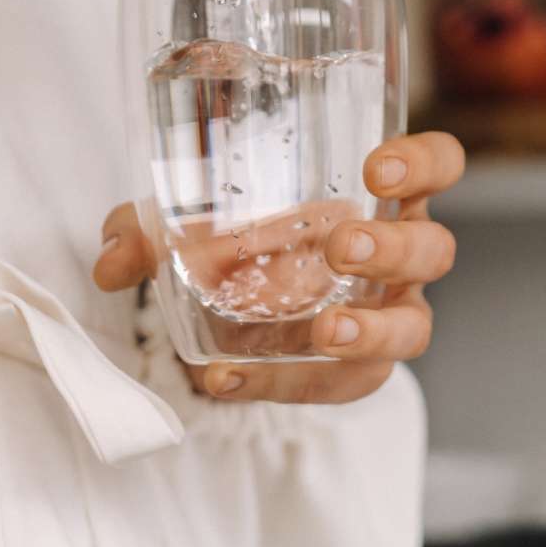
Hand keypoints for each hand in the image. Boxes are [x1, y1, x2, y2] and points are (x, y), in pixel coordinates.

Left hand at [95, 131, 465, 404]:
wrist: (237, 313)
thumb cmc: (241, 244)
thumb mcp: (193, 224)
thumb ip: (148, 231)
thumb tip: (108, 259)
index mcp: (378, 197)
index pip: (437, 166)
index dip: (424, 162)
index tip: (377, 164)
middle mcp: (396, 259)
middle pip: (431, 249)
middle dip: (392, 248)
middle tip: (339, 247)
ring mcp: (385, 319)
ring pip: (412, 327)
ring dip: (370, 327)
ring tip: (324, 330)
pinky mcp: (354, 373)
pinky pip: (339, 385)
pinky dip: (284, 382)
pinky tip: (230, 377)